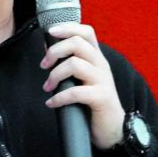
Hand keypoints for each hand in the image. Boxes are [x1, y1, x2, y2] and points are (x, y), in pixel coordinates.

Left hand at [40, 22, 124, 149]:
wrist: (113, 129)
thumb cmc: (94, 103)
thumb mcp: (83, 79)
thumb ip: (69, 63)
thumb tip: (48, 47)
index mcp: (96, 58)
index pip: (86, 32)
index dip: (68, 27)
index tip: (50, 32)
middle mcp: (101, 65)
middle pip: (77, 43)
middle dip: (55, 52)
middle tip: (44, 65)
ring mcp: (103, 80)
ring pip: (74, 64)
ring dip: (54, 75)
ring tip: (47, 87)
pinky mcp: (101, 97)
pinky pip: (76, 92)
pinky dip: (59, 97)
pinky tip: (52, 103)